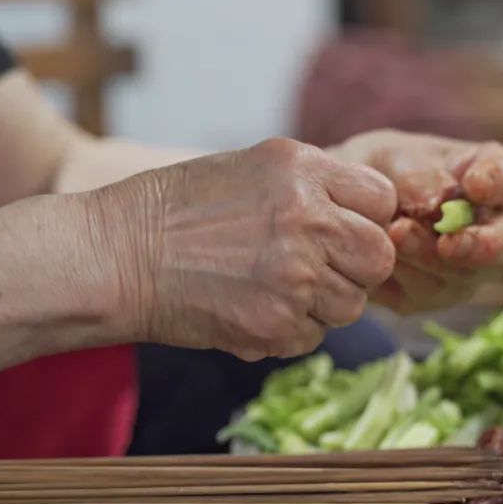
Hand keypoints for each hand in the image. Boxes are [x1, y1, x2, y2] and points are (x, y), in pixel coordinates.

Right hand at [90, 138, 396, 360]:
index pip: (383, 199)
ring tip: (274, 285)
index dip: (367, 218)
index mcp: (304, 169)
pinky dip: (291, 329)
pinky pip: (315, 336)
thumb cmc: (181, 208)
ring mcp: (295, 274)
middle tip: (319, 265)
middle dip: (357, 266)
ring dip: (323, 302)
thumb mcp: (256, 167)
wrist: (119, 255)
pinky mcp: (277, 323)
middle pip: (379, 256)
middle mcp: (307, 218)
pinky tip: (252, 306)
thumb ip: (319, 185)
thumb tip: (374, 218)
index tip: (342, 227)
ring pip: (351, 304)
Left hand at [333, 130, 502, 312]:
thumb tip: (434, 204)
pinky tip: (376, 250)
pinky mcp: (430, 297)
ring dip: (425, 255)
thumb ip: (418, 176)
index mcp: (491, 180)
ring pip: (458, 276)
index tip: (476, 184)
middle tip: (448, 243)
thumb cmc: (383, 169)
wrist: (348, 205)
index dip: (498, 184)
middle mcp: (492, 230)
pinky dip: (399, 272)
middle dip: (480, 247)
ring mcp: (466, 270)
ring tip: (393, 230)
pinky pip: (420, 294)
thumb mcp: (393, 158)